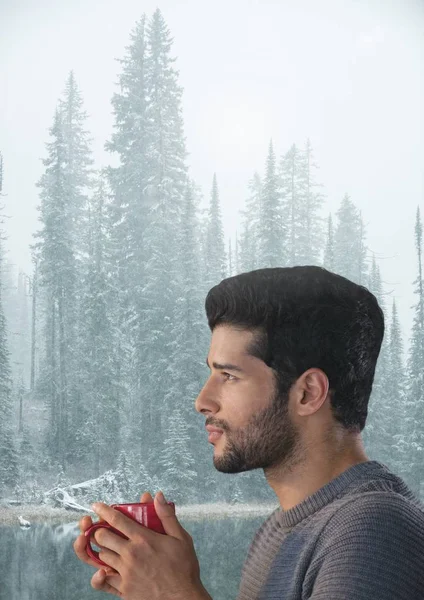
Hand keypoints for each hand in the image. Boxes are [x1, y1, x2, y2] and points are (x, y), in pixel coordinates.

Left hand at [73, 491, 209, 599]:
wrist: (183, 598)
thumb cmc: (184, 568)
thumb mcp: (181, 538)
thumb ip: (167, 516)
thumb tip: (158, 495)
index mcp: (143, 539)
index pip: (117, 520)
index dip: (104, 510)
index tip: (96, 505)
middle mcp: (131, 554)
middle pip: (102, 537)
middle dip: (100, 530)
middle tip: (102, 528)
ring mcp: (125, 573)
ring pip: (101, 556)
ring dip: (102, 550)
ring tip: (108, 547)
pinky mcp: (123, 589)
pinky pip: (103, 580)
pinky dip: (101, 573)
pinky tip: (105, 570)